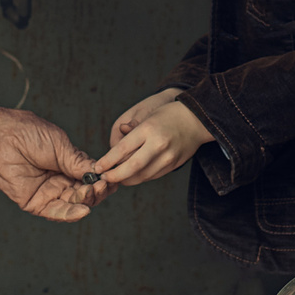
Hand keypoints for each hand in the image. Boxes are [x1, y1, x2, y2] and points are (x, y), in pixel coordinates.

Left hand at [0, 100, 106, 220]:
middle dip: (97, 191)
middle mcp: (59, 180)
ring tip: (94, 191)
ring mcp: (48, 192)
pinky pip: (55, 213)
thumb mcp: (61, 145)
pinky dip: (71, 214)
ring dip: (87, 201)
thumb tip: (99, 173)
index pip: (90, 177)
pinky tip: (84, 210)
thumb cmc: (28, 134)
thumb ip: (79, 162)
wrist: (1, 137)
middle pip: (85, 194)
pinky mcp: (35, 203)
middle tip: (103, 184)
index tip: (112, 177)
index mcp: (67, 164)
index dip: (102, 179)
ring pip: (73, 205)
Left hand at [92, 95, 213, 187]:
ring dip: (126, 180)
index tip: (98, 168)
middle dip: (114, 176)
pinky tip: (132, 175)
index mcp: (148, 129)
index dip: (107, 162)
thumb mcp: (147, 117)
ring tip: (116, 177)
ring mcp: (167, 157)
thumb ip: (130, 134)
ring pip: (141, 176)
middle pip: (130, 168)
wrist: (196, 120)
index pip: (122, 150)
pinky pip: (152, 176)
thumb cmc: (168, 115)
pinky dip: (139, 177)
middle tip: (104, 178)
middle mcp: (157, 145)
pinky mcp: (173, 165)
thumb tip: (112, 152)